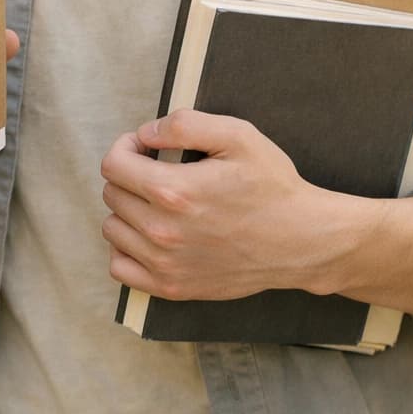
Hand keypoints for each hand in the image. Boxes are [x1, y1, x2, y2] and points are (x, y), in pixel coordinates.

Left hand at [100, 107, 336, 301]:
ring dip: (128, 210)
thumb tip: (145, 133)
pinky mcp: (172, 288)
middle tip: (159, 172)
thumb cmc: (272, 186)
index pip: (113, 165)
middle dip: (130, 175)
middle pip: (112, 194)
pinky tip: (151, 235)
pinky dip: (127, 249)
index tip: (146, 147)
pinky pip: (120, 268)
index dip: (126, 147)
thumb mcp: (238, 136)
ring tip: (158, 203)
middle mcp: (162, 231)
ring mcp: (165, 264)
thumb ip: (185, 125)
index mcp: (174, 191)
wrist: (300, 241)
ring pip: (113, 229)